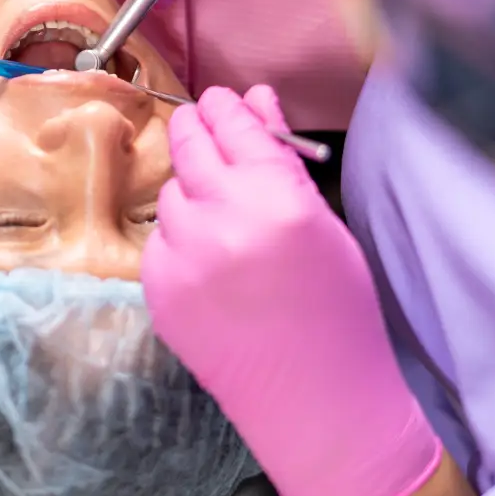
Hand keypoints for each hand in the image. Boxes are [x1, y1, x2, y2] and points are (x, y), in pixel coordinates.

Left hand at [143, 86, 440, 495]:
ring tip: (225, 216)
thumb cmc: (337, 309)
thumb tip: (255, 100)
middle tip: (203, 122)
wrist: (313, 397)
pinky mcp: (157, 289)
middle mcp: (220, 220)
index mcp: (274, 199)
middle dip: (196, 127)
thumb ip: (282, 159)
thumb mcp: (323, 223)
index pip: (236, 126)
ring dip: (191, 191)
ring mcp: (181, 256)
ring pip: (172, 194)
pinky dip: (179, 239)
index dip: (227, 107)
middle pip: (189, 145)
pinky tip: (212, 260)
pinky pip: (160, 240)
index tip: (222, 98)